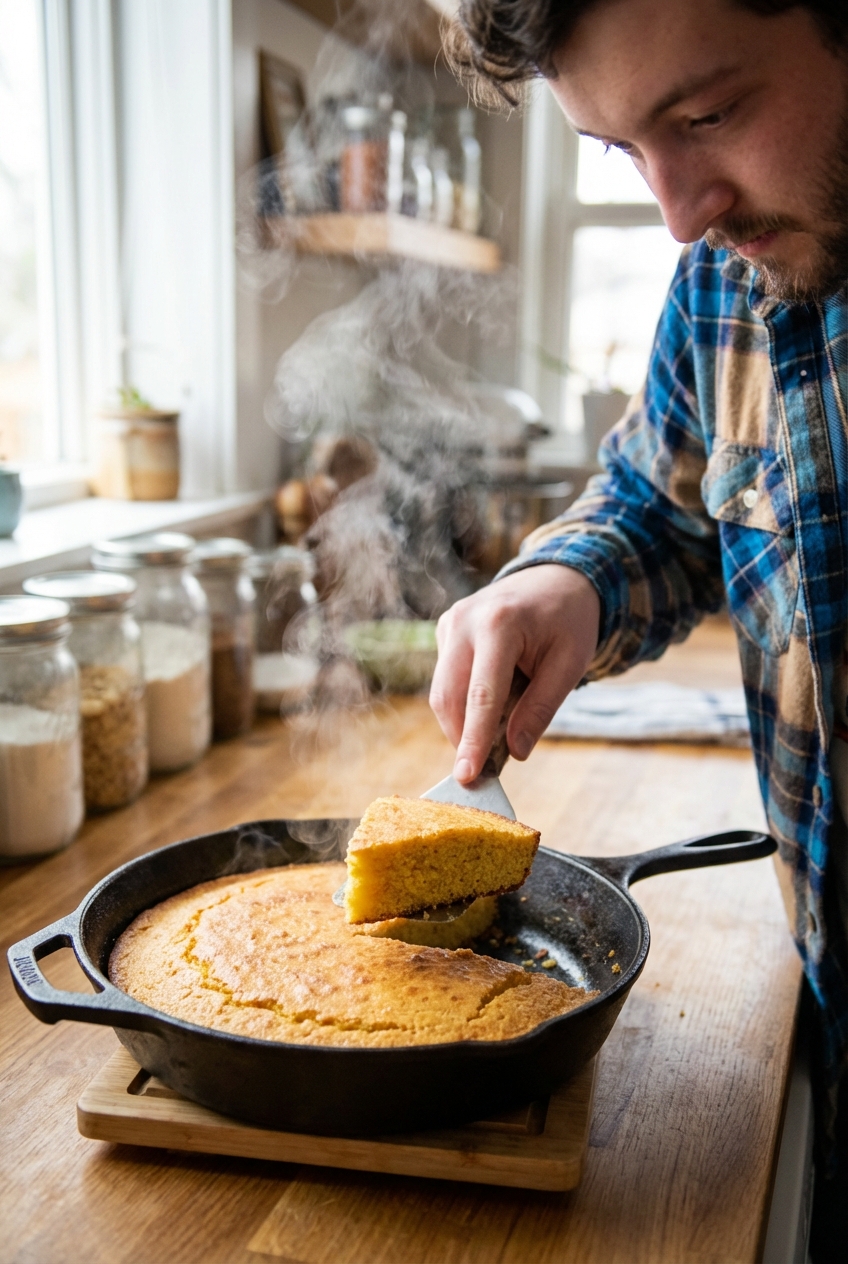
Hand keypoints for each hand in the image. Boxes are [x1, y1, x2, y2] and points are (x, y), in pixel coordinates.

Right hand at [429, 564, 600, 783]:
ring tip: (495, 735)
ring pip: (442, 691)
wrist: (556, 577)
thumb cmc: (568, 621)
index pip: (481, 695)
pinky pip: (446, 678)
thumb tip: (514, 752)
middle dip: (462, 738)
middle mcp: (465, 621)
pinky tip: (493, 702)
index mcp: (499, 624)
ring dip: (463, 722)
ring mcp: (450, 622)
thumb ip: (540, 708)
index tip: (466, 776)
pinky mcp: (445, 629)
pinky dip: (464, 702)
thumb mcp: (569, 665)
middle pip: (449, 696)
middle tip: (482, 771)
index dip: (473, 740)